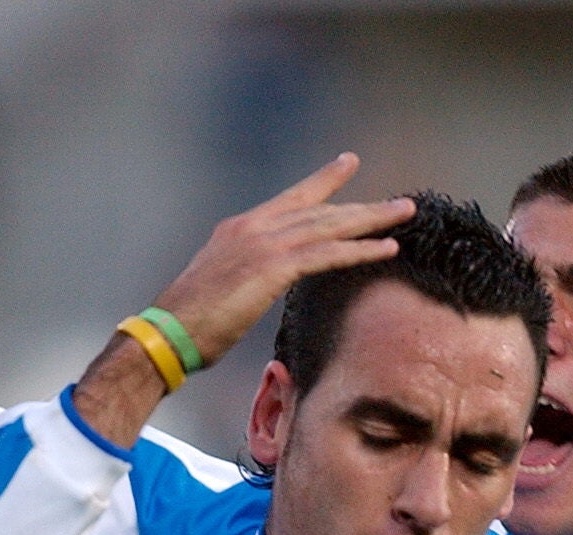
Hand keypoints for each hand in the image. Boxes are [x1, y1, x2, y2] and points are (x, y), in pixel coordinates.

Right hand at [151, 154, 414, 367]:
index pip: (291, 200)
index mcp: (239, 228)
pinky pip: (327, 254)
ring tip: (405, 214)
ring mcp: (263, 244)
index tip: (348, 164)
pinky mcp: (273, 268)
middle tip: (399, 201)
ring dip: (372, 220)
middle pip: (319, 209)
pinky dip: (359, 250)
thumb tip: (262, 283)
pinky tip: (386, 248)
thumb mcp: (221, 286)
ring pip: (329, 226)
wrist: (168, 332)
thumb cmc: (189, 322)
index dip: (323, 182)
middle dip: (362, 204)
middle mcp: (254, 227)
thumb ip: (246, 274)